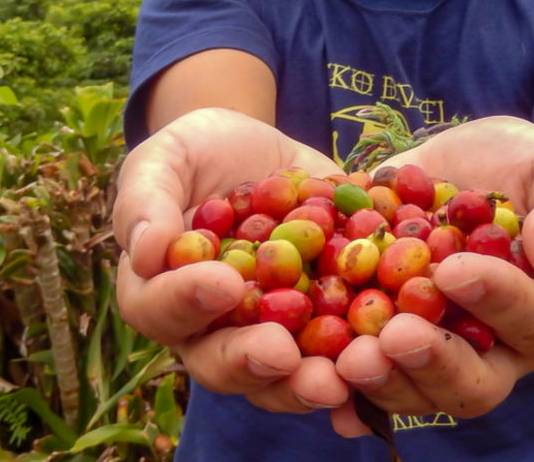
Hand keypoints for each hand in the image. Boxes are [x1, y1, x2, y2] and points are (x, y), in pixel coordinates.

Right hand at [113, 107, 348, 413]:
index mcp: (160, 293)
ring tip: (339, 379)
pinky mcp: (322, 323)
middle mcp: (211, 329)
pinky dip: (363, 364)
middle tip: (283, 354)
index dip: (187, 302)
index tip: (223, 283)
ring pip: (282, 377)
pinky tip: (388, 358)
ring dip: (309, 383)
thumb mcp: (165, 157)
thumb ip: (147, 199)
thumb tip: (145, 250)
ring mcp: (270, 332)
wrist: (259, 149)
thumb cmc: (195, 153)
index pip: (160, 310)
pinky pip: (341, 353)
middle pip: (222, 363)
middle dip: (253, 363)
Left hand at [329, 116, 533, 433]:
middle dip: (432, 363)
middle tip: (396, 336)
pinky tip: (310, 379)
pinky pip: (360, 381)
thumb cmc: (529, 174)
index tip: (454, 271)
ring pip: (413, 393)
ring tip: (347, 356)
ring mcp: (435, 356)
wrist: (469, 176)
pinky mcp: (381, 345)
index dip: (497, 301)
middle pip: (473, 384)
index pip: (533, 320)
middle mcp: (496, 353)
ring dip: (379, 380)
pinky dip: (335, 389)